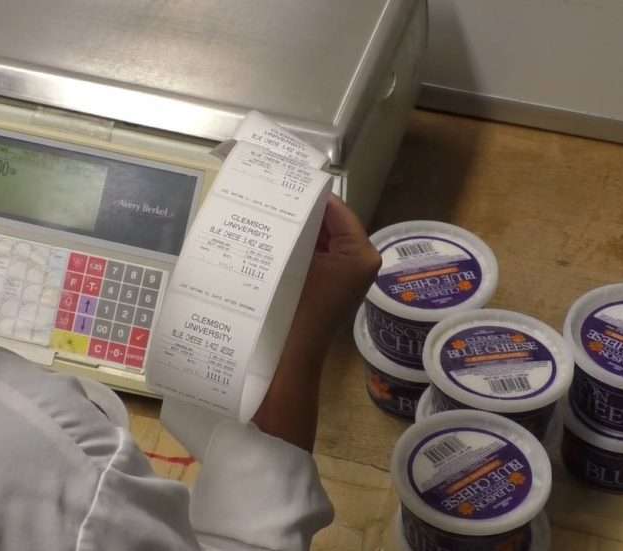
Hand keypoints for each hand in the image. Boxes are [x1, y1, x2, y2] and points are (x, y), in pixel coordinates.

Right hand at [252, 196, 379, 450]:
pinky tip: (266, 239)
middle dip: (299, 211)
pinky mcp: (326, 287)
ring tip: (262, 211)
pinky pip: (312, 258)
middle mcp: (358, 262)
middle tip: (265, 193)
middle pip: (327, 224)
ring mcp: (343, 276)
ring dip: (294, 230)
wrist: (284, 362)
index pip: (335, 209)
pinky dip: (293, 249)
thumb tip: (282, 195)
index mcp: (360, 253)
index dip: (307, 195)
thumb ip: (297, 227)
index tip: (279, 179)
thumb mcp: (296, 261)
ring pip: (317, 240)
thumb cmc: (295, 310)